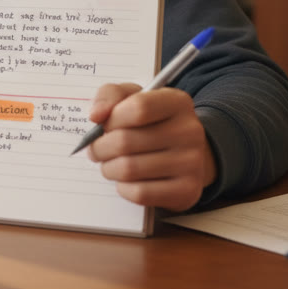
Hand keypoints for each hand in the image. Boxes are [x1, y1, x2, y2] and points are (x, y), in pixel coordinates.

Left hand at [83, 83, 216, 210]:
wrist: (184, 154)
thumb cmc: (149, 122)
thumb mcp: (131, 97)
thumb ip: (110, 95)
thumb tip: (96, 115)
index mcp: (177, 102)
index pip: (138, 108)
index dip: (111, 119)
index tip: (104, 125)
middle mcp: (190, 131)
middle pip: (125, 141)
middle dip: (100, 148)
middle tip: (97, 150)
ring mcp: (192, 163)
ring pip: (129, 169)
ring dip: (108, 168)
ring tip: (110, 164)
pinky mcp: (187, 191)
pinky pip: (140, 193)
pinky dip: (124, 188)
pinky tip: (127, 180)